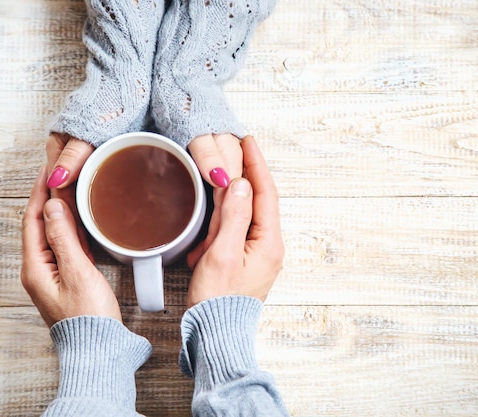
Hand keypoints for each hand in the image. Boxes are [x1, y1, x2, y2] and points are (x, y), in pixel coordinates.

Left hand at [21, 166, 121, 326]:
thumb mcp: (77, 272)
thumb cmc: (88, 316)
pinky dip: (71, 227)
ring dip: (60, 210)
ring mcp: (53, 274)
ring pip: (53, 233)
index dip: (41, 192)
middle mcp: (39, 269)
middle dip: (48, 196)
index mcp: (35, 267)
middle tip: (60, 172)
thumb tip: (54, 206)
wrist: (98, 347)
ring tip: (70, 187)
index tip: (49, 169)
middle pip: (40, 224)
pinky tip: (81, 219)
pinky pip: (65, 244)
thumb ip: (64, 238)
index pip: (34, 219)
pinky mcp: (68, 278)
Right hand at [185, 136, 283, 306]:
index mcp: (269, 242)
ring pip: (243, 217)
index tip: (248, 141)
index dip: (257, 164)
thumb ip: (233, 216)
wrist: (215, 335)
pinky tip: (208, 232)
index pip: (266, 193)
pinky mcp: (244, 262)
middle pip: (257, 202)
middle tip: (230, 158)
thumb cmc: (217, 301)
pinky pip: (234, 233)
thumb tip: (242, 183)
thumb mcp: (222, 254)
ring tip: (213, 204)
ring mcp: (257, 255)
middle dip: (242, 182)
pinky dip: (220, 227)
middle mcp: (269, 246)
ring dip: (226, 209)